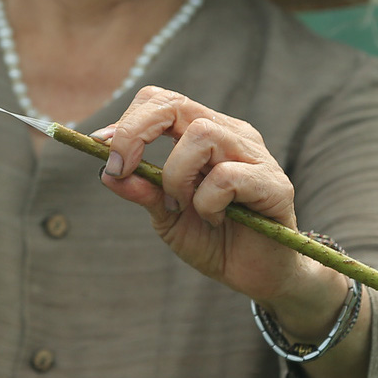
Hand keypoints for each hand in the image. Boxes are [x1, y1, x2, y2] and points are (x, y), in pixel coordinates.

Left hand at [96, 86, 349, 337]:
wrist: (258, 276)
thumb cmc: (215, 240)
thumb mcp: (167, 217)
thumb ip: (142, 192)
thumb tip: (105, 172)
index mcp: (205, 134)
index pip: (163, 101)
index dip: (128, 121)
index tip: (103, 150)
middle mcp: (231, 135)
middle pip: (176, 104)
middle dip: (136, 132)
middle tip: (121, 168)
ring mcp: (255, 155)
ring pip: (201, 136)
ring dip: (177, 175)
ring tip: (183, 206)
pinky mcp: (274, 184)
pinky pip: (227, 177)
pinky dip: (207, 202)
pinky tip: (215, 221)